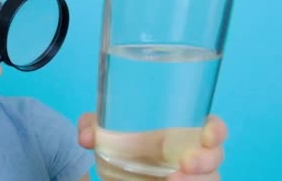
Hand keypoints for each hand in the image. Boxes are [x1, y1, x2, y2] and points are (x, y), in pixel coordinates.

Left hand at [77, 113, 226, 180]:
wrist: (119, 173)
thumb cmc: (123, 146)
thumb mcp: (106, 132)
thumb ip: (93, 126)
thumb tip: (86, 137)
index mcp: (182, 133)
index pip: (212, 128)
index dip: (217, 130)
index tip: (208, 135)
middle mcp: (193, 156)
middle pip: (215, 158)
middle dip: (206, 162)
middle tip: (184, 165)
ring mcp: (192, 178)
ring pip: (210, 180)